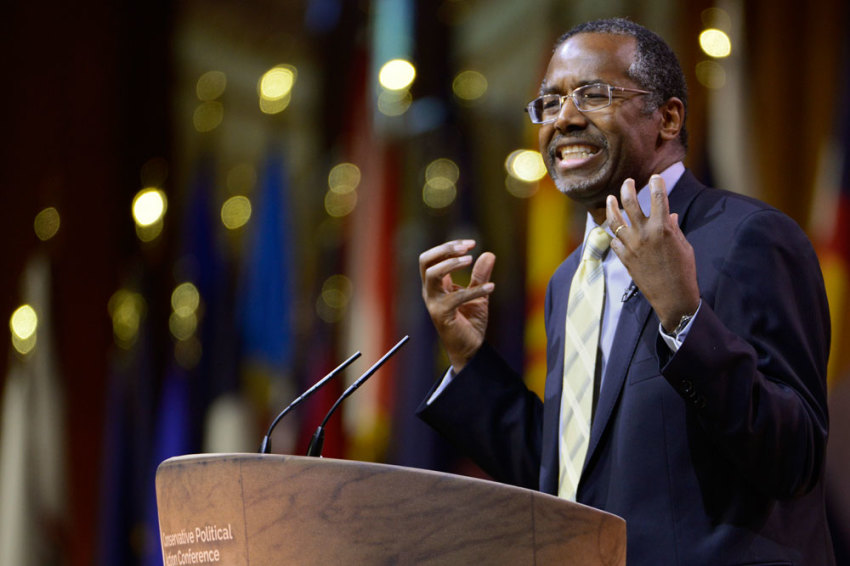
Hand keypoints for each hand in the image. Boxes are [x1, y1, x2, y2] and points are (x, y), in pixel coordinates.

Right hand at [419, 240, 495, 370]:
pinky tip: (491, 287)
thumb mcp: (478, 294)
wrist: (469, 349)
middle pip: (426, 261)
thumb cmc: (469, 322)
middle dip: (445, 249)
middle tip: (467, 247)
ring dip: (451, 264)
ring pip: (432, 274)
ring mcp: (434, 303)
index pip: (432, 257)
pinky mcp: (442, 315)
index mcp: (435, 285)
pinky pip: (456, 297)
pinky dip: (475, 290)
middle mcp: (430, 292)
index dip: (449, 247)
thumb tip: (488, 254)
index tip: (471, 243)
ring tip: (470, 260)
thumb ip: (480, 275)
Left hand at [606, 175, 699, 331]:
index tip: (656, 176)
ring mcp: (631, 245)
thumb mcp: (683, 246)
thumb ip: (673, 228)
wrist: (672, 297)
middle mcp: (644, 233)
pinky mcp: (624, 257)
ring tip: (611, 198)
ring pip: (615, 220)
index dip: (657, 183)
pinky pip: (614, 240)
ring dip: (612, 206)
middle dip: (628, 187)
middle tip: (628, 181)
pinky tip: (614, 228)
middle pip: (630, 202)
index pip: (658, 197)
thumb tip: (669, 215)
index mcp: (662, 228)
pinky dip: (614, 233)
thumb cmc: (683, 270)